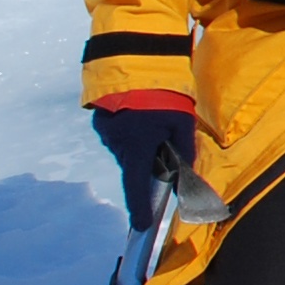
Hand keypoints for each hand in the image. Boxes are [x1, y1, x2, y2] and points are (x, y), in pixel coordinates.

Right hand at [91, 105, 195, 228]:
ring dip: (140, 145)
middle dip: (148, 164)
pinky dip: (130, 132)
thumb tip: (184, 175)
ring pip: (127, 150)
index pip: (137, 186)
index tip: (141, 225)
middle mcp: (117, 143)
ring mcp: (106, 132)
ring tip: (152, 121)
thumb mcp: (182, 122)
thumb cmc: (164, 93)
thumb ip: (184, 151)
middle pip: (134, 167)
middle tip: (161, 142)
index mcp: (136, 146)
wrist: (135, 58)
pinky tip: (140, 115)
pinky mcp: (101, 120)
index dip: (140, 208)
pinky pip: (119, 136)